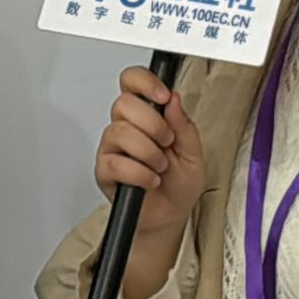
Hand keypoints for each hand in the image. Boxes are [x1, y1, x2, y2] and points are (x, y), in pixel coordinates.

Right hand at [94, 67, 205, 298]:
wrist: (170, 216)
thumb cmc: (179, 184)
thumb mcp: (193, 153)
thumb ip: (184, 125)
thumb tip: (174, 99)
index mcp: (147, 115)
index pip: (131, 81)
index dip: (144, 81)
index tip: (163, 96)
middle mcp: (126, 127)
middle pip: (123, 103)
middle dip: (153, 124)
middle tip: (166, 142)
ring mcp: (112, 148)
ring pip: (120, 132)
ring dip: (149, 153)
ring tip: (159, 167)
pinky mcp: (104, 171)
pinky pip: (115, 163)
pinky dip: (139, 174)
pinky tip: (149, 180)